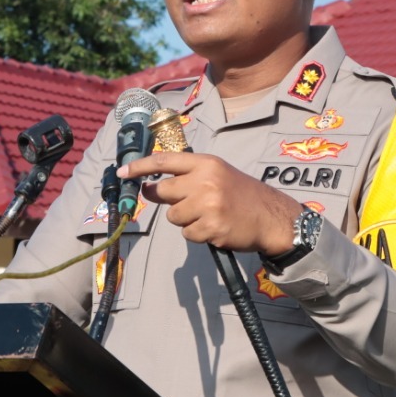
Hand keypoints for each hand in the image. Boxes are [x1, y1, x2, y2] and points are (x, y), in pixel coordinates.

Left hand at [119, 152, 302, 254]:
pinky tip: (216, 228)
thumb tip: (153, 185)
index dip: (140, 166)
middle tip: (185, 204)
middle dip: (169, 201)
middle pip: (164, 193)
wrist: (272, 217)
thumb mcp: (218, 174)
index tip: (123, 172)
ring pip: (174, 217)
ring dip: (187, 220)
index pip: (164, 161)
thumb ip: (189, 176)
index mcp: (207, 163)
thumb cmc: (242, 195)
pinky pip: (188, 234)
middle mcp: (206, 181)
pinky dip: (199, 234)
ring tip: (210, 216)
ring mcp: (209, 205)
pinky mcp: (212, 227)